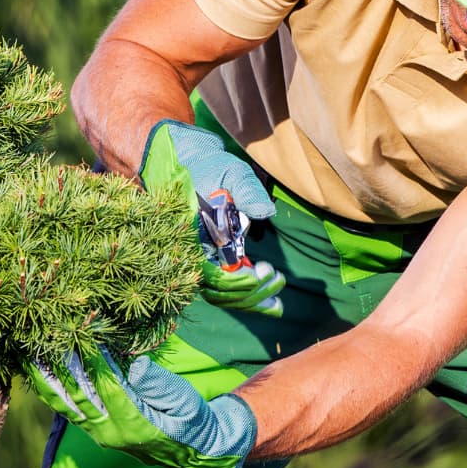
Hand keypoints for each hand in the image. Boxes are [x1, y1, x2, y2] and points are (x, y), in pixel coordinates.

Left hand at [28, 336, 255, 467]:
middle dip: (61, 364)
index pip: (108, 387)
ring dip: (47, 378)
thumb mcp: (184, 401)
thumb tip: (133, 363)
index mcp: (135, 425)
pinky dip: (52, 389)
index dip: (94, 360)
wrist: (192, 452)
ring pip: (66, 404)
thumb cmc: (192, 421)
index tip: (83, 333)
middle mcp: (111, 433)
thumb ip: (157, 383)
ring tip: (30, 353)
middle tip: (47, 336)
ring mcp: (100, 434)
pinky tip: (40, 371)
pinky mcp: (95, 430)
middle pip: (77, 395)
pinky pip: (67, 410)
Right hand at [143, 120, 286, 316]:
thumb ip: (246, 189)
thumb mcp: (229, 171)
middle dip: (250, 292)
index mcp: (190, 234)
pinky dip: (246, 297)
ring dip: (250, 300)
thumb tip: (264, 211)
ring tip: (278, 297)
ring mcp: (198, 259)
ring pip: (220, 295)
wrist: (188, 166)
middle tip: (278, 278)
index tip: (263, 271)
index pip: (210, 273)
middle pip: (217, 292)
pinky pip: (223, 289)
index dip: (237, 280)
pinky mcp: (209, 262)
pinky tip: (270, 299)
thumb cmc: (207, 168)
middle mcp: (190, 253)